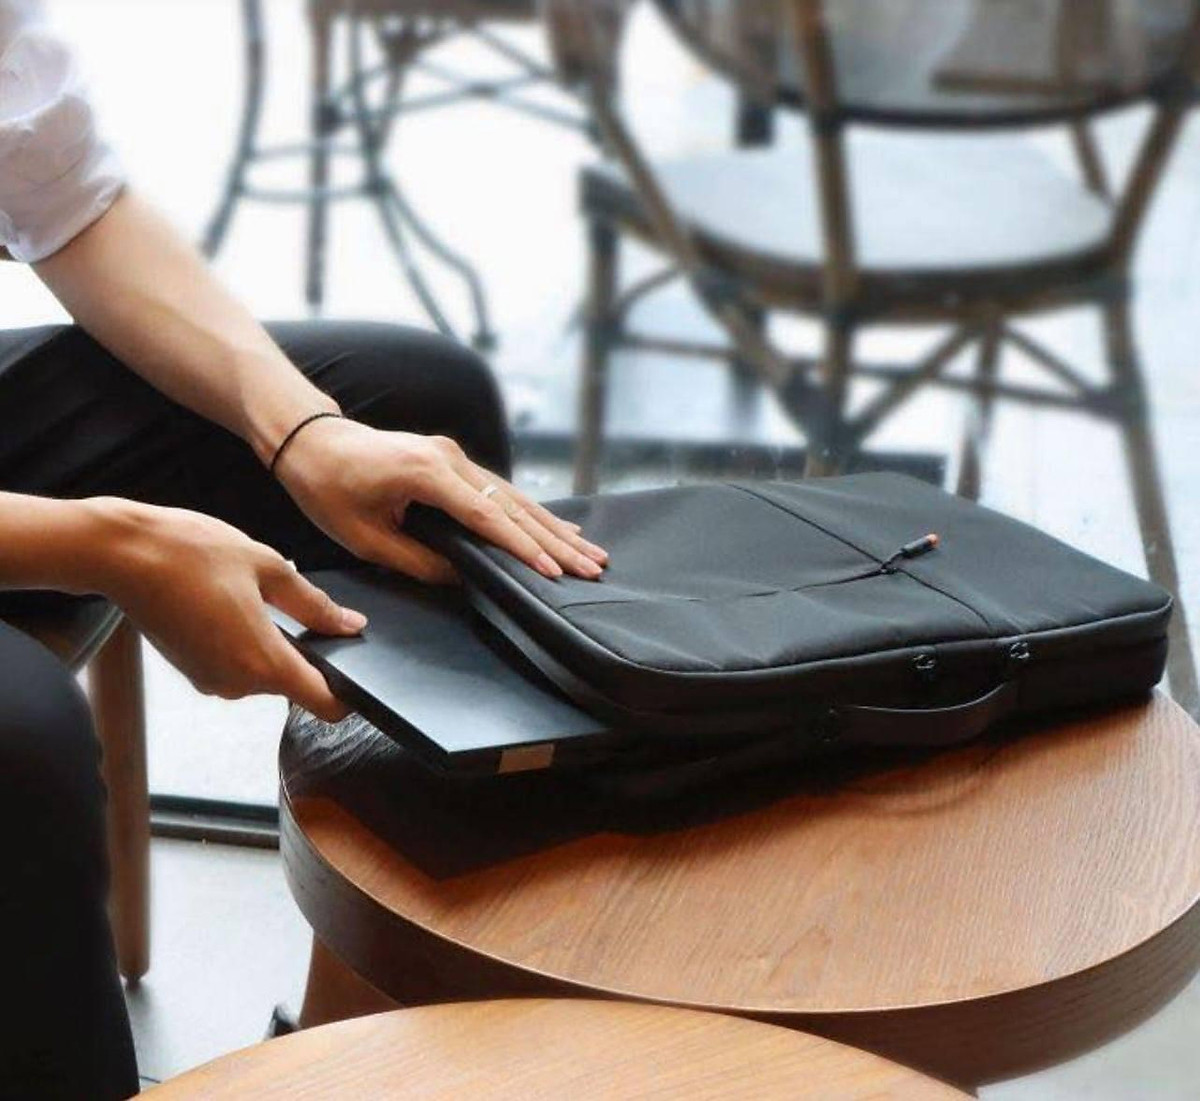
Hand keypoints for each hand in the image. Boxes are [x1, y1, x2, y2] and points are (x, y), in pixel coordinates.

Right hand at [94, 499, 362, 720]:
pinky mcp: (192, 673)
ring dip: (265, 641)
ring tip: (245, 596)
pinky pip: (234, 664)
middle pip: (292, 683)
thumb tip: (349, 625)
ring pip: (261, 671)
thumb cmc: (191, 554)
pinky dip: (239, 641)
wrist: (121, 555)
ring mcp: (211, 682)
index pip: (324, 704)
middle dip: (299, 650)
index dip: (346, 695)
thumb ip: (314, 605)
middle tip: (284, 603)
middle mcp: (237, 684)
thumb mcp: (268, 568)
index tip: (354, 674)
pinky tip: (223, 603)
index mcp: (264, 663)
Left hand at [273, 418, 608, 583]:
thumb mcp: (364, 538)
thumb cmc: (328, 488)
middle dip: (555, 541)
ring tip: (589, 552)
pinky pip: (500, 491)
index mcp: (428, 474)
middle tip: (592, 567)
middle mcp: (450, 459)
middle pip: (514, 506)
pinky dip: (531, 513)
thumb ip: (417, 560)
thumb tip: (463, 577)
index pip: (488, 518)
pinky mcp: (453, 459)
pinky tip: (558, 529)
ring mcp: (454, 455)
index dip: (523, 548)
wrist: (311, 440)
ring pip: (514, 497)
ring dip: (553, 527)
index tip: (553, 571)